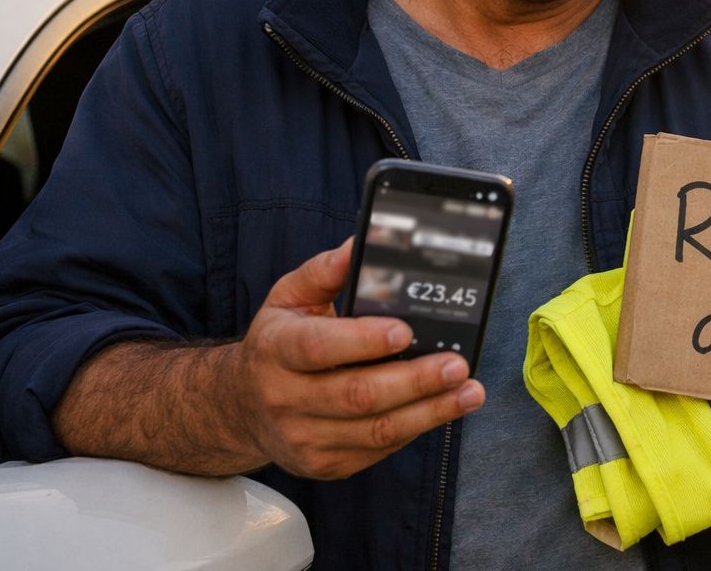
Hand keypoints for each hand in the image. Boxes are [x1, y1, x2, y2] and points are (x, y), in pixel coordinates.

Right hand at [227, 237, 485, 478]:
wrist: (241, 407)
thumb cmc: (278, 343)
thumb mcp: (289, 298)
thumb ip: (325, 271)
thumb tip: (360, 245)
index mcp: (276, 349)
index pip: (318, 347)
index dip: (363, 341)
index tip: (405, 331)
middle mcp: (285, 398)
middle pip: (357, 395)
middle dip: (414, 381)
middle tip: (456, 365)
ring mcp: (304, 438)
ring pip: (375, 431)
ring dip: (430, 411)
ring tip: (468, 392)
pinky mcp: (325, 465)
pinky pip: (378, 450)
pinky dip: (416, 428)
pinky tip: (443, 409)